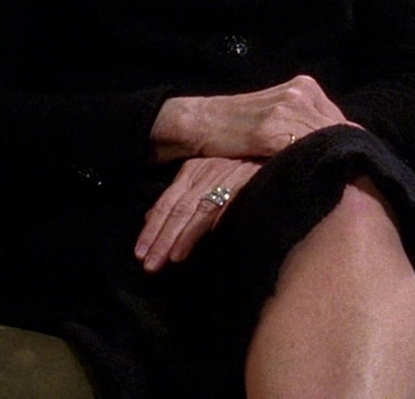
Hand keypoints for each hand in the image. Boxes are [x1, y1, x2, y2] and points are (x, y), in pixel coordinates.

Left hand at [133, 156, 259, 270]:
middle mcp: (204, 173)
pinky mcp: (245, 183)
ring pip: (197, 211)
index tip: (140, 253)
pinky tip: (206, 239)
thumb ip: (179, 198)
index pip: (165, 202)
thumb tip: (149, 218)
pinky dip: (213, 225)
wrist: (274, 151)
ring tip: (170, 258)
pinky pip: (224, 207)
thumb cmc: (238, 170)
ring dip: (182, 236)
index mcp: (192, 171)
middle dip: (162, 238)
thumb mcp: (203, 178)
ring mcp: (224, 178)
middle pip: (177, 209)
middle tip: (150, 264)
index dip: (152, 229)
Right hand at [149, 75, 352, 161]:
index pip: (342, 121)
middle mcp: (300, 92)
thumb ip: (305, 127)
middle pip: (339, 129)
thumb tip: (341, 149)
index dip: (349, 147)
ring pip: (324, 139)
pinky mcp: (269, 128)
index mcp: (305, 87)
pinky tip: (316, 180)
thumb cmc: (237, 127)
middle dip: (347, 155)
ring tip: (342, 185)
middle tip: (356, 181)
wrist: (197, 123)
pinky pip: (301, 148)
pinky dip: (310, 164)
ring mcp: (286, 107)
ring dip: (333, 162)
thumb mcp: (277, 119)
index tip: (359, 169)